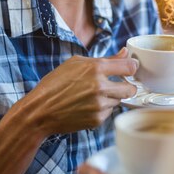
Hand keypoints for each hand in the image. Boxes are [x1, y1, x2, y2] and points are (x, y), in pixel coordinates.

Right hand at [22, 48, 137, 135]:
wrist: (40, 110)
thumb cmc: (55, 84)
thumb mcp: (76, 63)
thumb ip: (106, 59)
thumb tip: (125, 53)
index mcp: (96, 68)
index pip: (129, 67)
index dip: (132, 67)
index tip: (131, 69)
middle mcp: (100, 87)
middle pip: (131, 89)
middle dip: (127, 87)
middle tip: (119, 85)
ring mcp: (99, 105)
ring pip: (119, 101)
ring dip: (112, 98)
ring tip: (94, 95)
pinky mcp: (97, 120)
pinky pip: (109, 112)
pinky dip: (103, 109)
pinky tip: (88, 106)